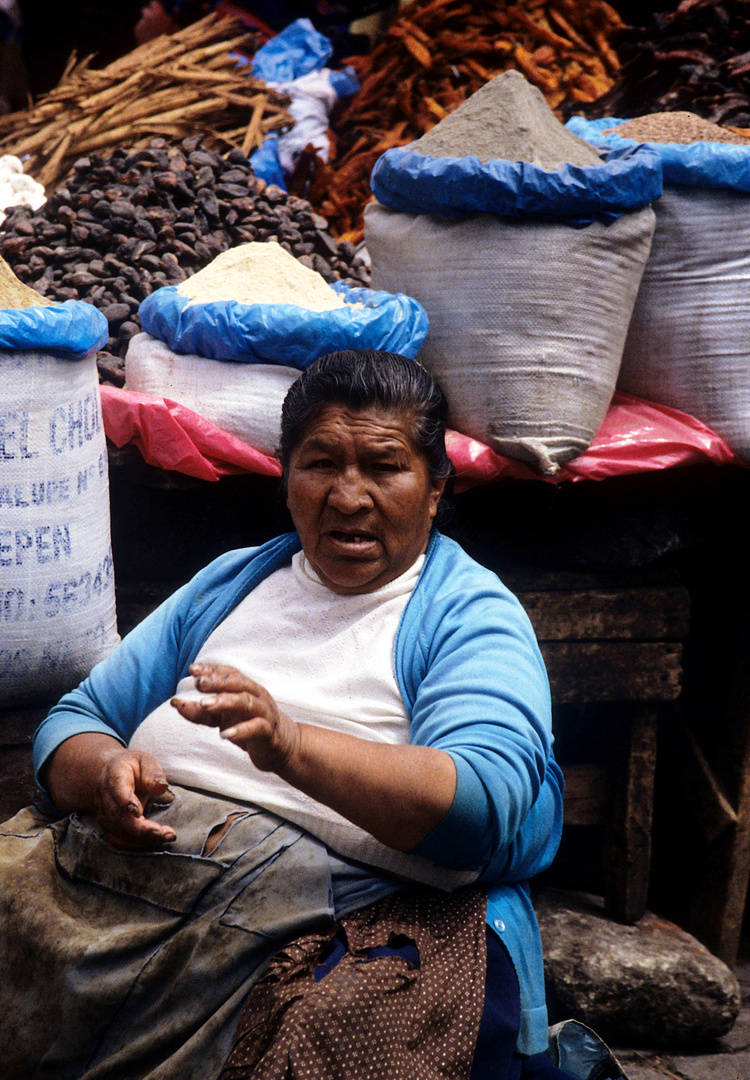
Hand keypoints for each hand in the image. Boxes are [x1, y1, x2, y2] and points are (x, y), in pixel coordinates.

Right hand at [92, 749, 175, 849]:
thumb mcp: (145, 761)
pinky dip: (136, 845)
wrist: (112, 774)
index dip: (126, 802)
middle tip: (162, 832)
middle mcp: (105, 796)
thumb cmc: (133, 766)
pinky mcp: (108, 825)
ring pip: (117, 832)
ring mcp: (103, 812)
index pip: (117, 790)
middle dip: (140, 828)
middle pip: (117, 816)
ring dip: (142, 839)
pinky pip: (118, 841)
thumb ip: (153, 772)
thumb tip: (161, 786)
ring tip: (166, 836)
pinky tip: (154, 841)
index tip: (139, 812)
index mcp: (114, 775)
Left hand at [171, 663, 299, 773]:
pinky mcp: (268, 732)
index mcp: (246, 688)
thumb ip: (200, 712)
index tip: (192, 669)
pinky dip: (241, 730)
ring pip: (246, 702)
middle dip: (217, 682)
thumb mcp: (222, 717)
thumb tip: (176, 704)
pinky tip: (225, 734)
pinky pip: (256, 728)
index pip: (229, 673)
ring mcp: (264, 713)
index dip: (211, 669)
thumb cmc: (248, 725)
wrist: (279, 746)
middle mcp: (256, 696)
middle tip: (198, 684)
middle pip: (238, 684)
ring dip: (225, 702)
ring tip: (205, 705)